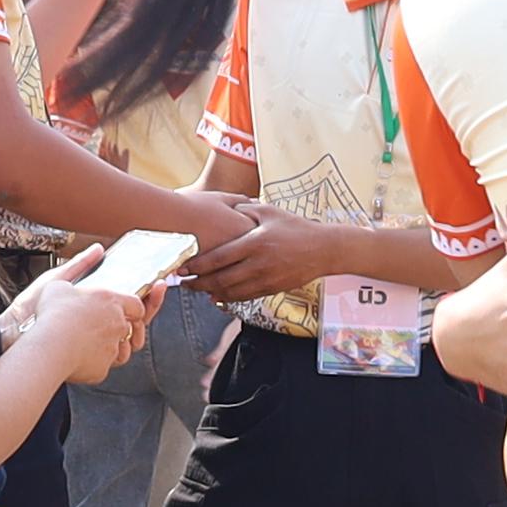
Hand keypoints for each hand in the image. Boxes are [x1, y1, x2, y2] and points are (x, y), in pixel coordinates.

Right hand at [12, 256, 157, 383]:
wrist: (48, 347)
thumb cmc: (52, 314)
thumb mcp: (60, 280)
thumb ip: (81, 264)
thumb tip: (97, 250)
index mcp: (111, 301)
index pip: (137, 304)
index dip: (135, 307)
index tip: (130, 309)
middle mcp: (118, 324)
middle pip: (133, 328)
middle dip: (126, 328)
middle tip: (110, 328)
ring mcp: (113, 348)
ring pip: (121, 350)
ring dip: (113, 347)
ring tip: (93, 343)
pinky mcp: (103, 368)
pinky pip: (104, 365)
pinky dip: (96, 362)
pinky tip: (81, 357)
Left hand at [174, 201, 296, 302]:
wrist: (324, 249)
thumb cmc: (296, 227)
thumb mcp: (270, 211)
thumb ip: (245, 209)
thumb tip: (225, 209)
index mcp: (255, 243)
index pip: (219, 258)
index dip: (198, 265)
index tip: (182, 267)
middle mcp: (258, 264)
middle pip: (221, 279)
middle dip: (198, 283)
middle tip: (182, 282)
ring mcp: (266, 279)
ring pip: (231, 292)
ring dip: (211, 292)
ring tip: (196, 289)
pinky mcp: (272, 288)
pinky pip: (245, 297)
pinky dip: (228, 298)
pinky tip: (216, 296)